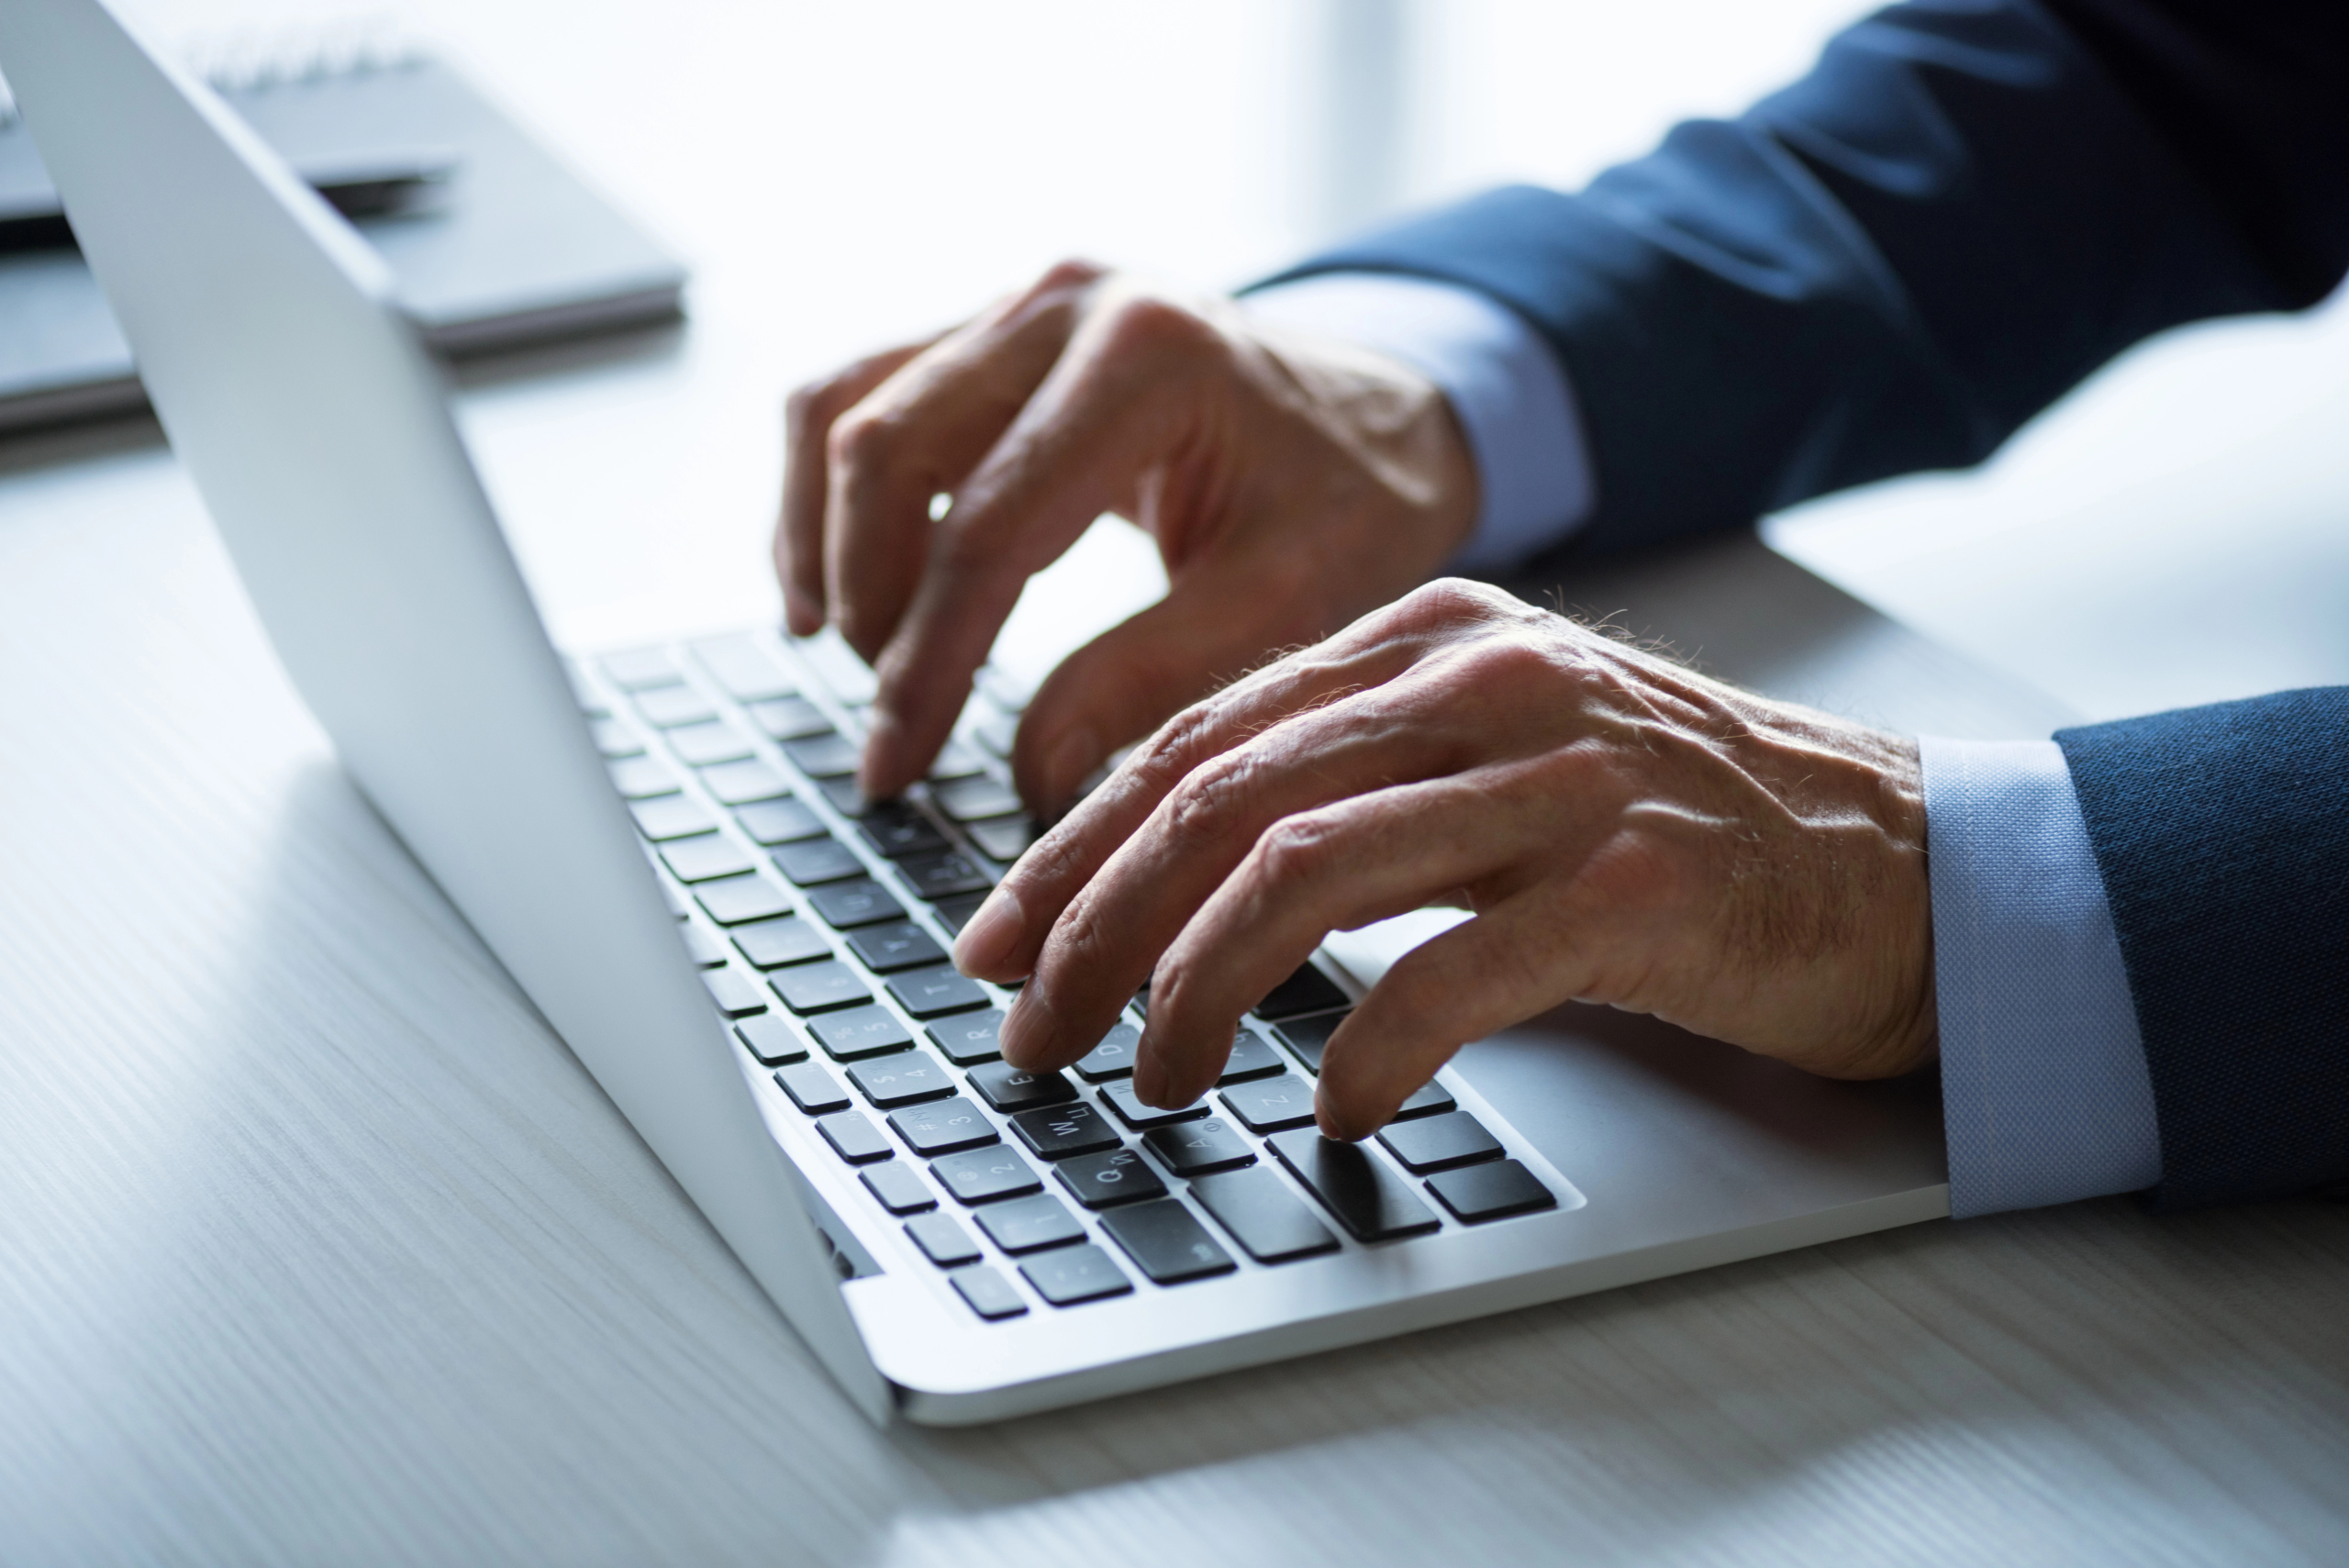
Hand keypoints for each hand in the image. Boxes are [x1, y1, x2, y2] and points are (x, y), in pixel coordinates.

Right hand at [774, 260, 1476, 808]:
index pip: (990, 524)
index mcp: (1151, 354)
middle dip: (871, 609)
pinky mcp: (982, 329)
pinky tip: (834, 596)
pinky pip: (852, 395)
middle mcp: (1066, 302)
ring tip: (863, 665)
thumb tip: (1025, 778)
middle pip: (885, 449)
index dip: (927, 661)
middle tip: (892, 729)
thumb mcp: (1286, 600)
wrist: (1377, 420)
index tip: (895, 764)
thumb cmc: (1347, 507)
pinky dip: (823, 497)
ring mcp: (1015, 302)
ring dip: (828, 547)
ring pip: (842, 411)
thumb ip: (1150, 681)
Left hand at [952, 579, 1937, 1138]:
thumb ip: (1343, 789)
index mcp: (1424, 639)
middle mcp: (1480, 682)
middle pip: (1219, 798)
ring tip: (1153, 1080)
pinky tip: (1328, 1104)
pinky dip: (1365, 1047)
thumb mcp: (1490, 759)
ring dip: (1193, 991)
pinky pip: (1452, 970)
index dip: (1071, 849)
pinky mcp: (1636, 881)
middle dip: (1094, 929)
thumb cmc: (1674, 825)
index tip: (997, 942)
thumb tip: (1158, 888)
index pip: (1196, 738)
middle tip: (1031, 1032)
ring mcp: (1561, 775)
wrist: (1900, 857)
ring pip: (1302, 870)